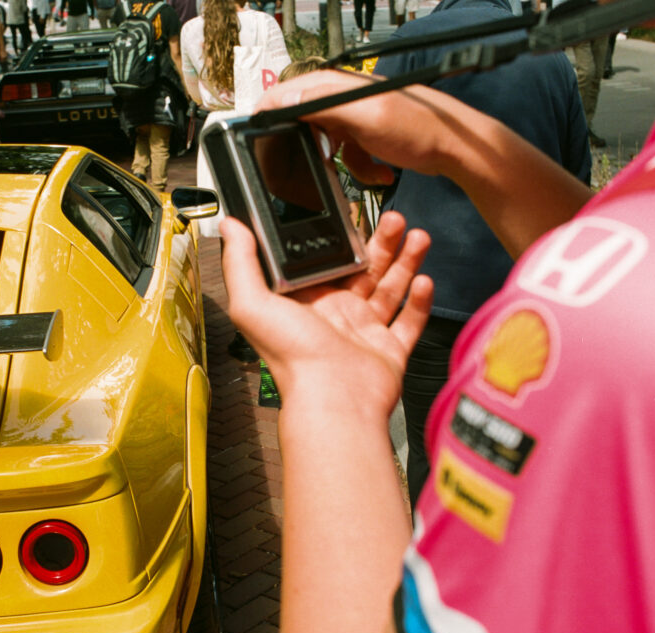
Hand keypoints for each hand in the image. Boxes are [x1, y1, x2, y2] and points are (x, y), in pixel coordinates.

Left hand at [219, 212, 432, 417]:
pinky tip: (424, 279)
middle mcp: (334, 314)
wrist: (335, 397)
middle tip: (395, 219)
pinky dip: (419, 301)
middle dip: (382, 243)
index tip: (354, 213)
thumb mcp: (252, 303)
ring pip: (390, 289)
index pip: (326, 260)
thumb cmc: (293, 358)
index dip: (341, 236)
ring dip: (405, 262)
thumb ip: (241, 262)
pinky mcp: (388, 351)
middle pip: (364, 269)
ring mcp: (363, 333)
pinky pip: (408, 323)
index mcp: (305, 302)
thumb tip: (230, 227)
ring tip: (417, 237)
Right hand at [254, 70, 456, 185]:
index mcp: (341, 87)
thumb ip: (324, 105)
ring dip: (339, 163)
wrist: (456, 149)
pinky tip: (378, 174)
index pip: (291, 91)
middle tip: (311, 163)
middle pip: (307, 120)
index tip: (254, 131)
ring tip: (359, 169)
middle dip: (309, 146)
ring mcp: (359, 116)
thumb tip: (285, 98)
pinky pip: (349, 156)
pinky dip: (360, 169)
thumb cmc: (421, 128)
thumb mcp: (367, 116)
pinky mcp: (370, 135)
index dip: (270, 111)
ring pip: (327, 143)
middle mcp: (347, 97)